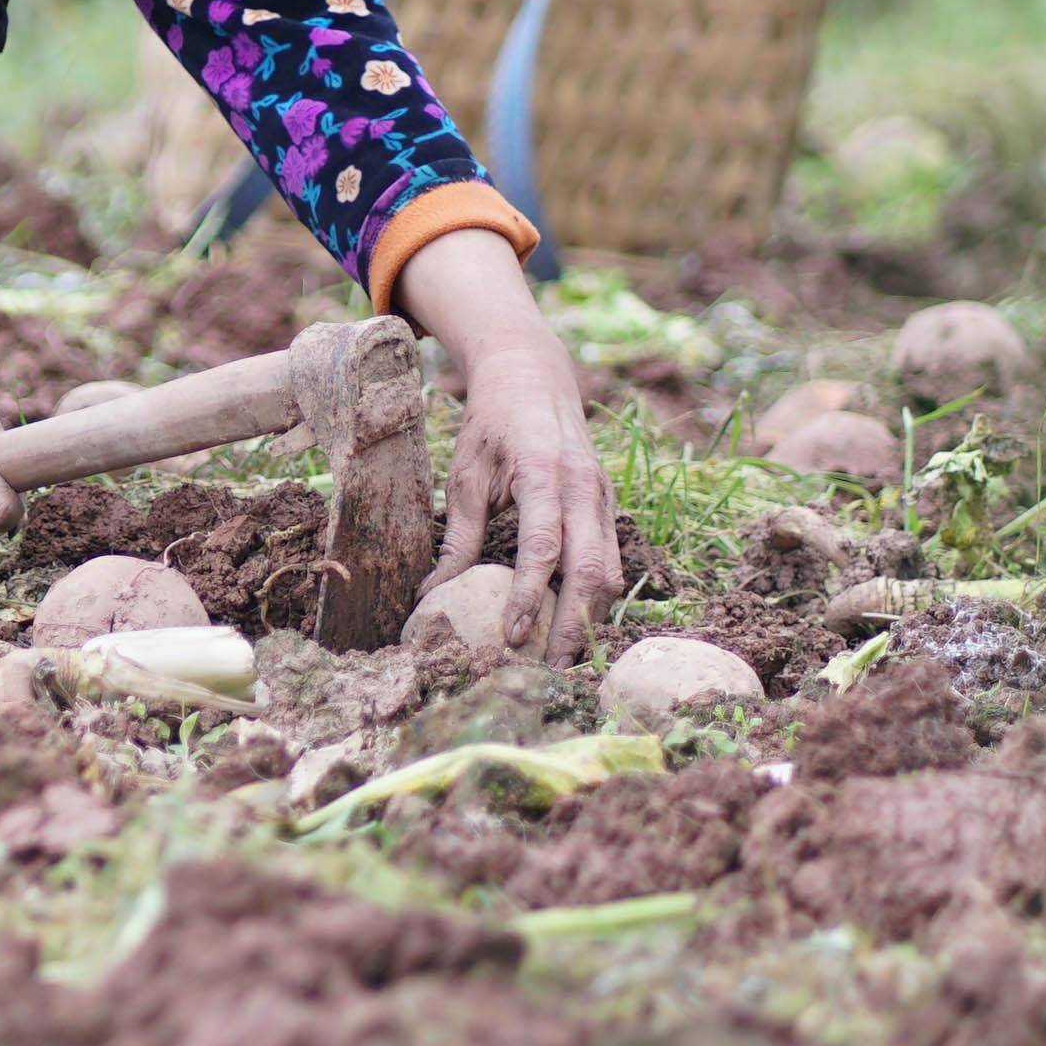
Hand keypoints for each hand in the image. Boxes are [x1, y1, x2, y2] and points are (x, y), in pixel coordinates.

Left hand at [390, 228, 624, 658]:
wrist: (534, 373)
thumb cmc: (491, 421)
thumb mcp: (466, 471)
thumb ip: (458, 534)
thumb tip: (431, 593)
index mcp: (544, 474)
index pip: (544, 550)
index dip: (529, 598)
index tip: (510, 638)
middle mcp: (584, 487)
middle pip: (592, 571)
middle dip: (574, 626)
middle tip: (549, 671)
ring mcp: (603, 495)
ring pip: (612, 571)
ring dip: (592, 618)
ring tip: (565, 659)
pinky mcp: (608, 503)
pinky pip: (613, 559)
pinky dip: (598, 597)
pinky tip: (578, 625)